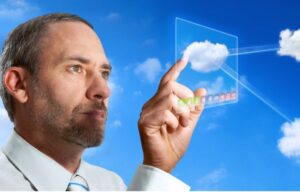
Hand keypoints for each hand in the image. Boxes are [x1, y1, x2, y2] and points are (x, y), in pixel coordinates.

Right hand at [138, 56, 205, 171]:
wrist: (165, 163)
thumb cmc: (174, 144)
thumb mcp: (189, 123)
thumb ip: (194, 108)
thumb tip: (202, 90)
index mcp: (160, 103)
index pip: (167, 81)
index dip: (176, 69)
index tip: (185, 58)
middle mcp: (150, 104)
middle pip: (170, 86)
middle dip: (186, 98)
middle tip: (189, 116)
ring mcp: (146, 112)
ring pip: (169, 97)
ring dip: (183, 111)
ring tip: (183, 125)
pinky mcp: (144, 121)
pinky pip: (165, 111)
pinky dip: (174, 120)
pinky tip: (171, 129)